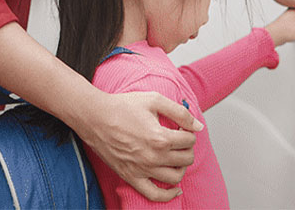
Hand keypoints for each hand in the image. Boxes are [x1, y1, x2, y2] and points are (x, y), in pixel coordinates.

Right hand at [80, 91, 202, 201]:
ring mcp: (142, 170)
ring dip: (181, 167)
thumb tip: (198, 126)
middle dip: (187, 148)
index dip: (189, 132)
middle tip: (180, 140)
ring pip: (175, 177)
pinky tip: (176, 188)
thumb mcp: (155, 100)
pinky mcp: (131, 177)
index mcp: (160, 137)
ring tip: (176, 156)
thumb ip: (180, 113)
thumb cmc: (124, 106)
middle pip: (186, 159)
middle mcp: (153, 157)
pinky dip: (168, 195)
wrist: (96, 117)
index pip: (189, 140)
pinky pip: (154, 195)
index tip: (182, 128)